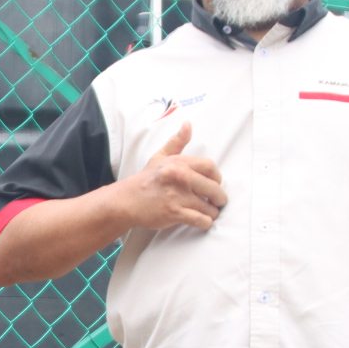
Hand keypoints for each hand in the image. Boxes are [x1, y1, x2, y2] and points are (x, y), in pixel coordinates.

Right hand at [111, 122, 227, 231]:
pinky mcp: (174, 213)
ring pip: (209, 208)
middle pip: (214, 189)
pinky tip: (202, 221)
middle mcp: (180, 178)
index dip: (217, 178)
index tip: (214, 184)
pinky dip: (205, 223)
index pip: (210, 167)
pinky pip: (200, 220)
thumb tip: (188, 124)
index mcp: (179, 163)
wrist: (128, 200)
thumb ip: (177, 141)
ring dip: (212, 213)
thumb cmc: (147, 179)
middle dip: (220, 198)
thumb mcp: (160, 156)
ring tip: (208, 213)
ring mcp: (178, 196)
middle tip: (217, 202)